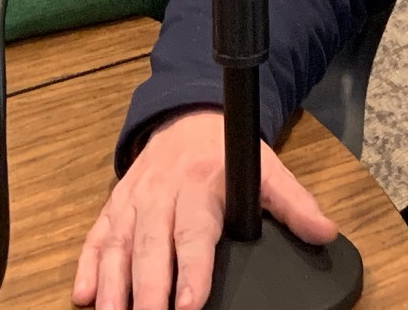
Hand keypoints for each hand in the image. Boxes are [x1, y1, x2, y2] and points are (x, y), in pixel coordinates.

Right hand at [73, 110, 336, 309]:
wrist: (185, 117)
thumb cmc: (223, 152)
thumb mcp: (266, 169)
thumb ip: (293, 203)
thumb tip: (324, 231)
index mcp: (198, 185)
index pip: (193, 234)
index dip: (191, 271)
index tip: (189, 304)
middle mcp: (159, 193)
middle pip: (149, 247)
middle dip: (146, 290)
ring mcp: (132, 201)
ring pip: (117, 246)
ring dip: (111, 286)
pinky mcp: (114, 207)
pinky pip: (95, 238)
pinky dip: (86, 266)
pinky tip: (83, 296)